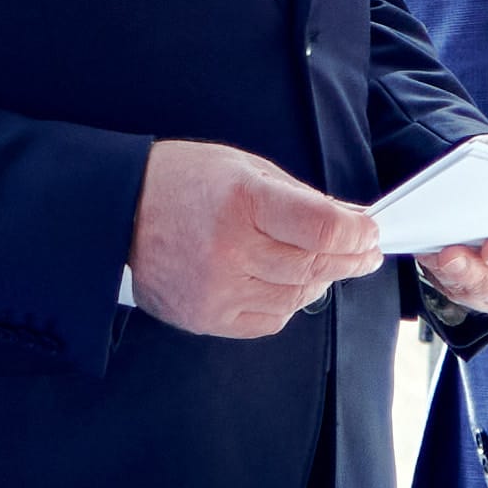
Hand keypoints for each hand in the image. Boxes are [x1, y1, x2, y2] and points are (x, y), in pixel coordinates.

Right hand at [132, 138, 369, 340]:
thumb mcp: (245, 168)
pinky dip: (286, 303)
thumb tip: (349, 222)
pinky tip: (283, 283)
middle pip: (315, 265)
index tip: (369, 232)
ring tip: (319, 265)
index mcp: (243, 202)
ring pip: (297, 296)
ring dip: (318, 280)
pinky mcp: (207, 316)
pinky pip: (270, 319)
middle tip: (363, 253)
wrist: (118, 212)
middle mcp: (230, 249)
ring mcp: (217, 288)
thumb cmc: (183, 182)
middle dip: (349, 259)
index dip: (357, 234)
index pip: (323, 229)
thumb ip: (299, 197)